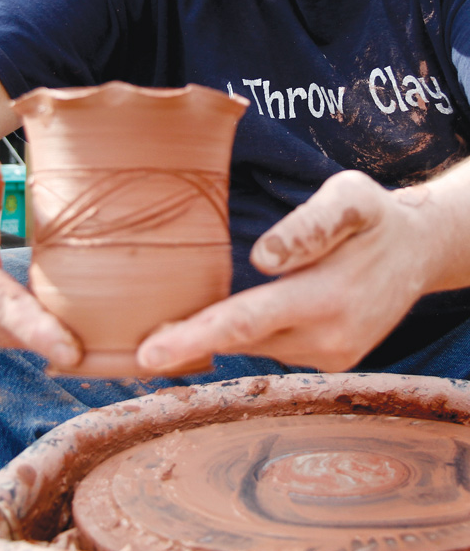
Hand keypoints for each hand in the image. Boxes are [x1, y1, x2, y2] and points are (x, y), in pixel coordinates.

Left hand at [137, 171, 431, 372]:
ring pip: (256, 344)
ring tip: (189, 312)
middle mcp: (328, 338)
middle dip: (190, 340)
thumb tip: (262, 258)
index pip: (245, 322)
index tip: (149, 352)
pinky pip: (277, 345)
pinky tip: (243, 310)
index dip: (193, 338)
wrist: (418, 251)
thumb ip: (308, 226)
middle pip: (241, 340)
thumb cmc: (375, 217)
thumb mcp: (350, 198)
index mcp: (326, 298)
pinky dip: (252, 331)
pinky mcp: (332, 359)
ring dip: (223, 330)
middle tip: (139, 340)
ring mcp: (331, 355)